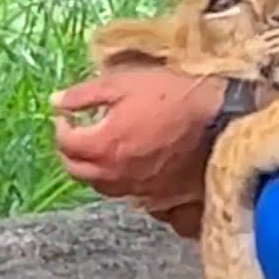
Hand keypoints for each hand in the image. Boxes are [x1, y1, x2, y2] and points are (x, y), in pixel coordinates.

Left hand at [52, 68, 224, 214]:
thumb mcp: (124, 83)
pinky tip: (131, 165)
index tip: (68, 115)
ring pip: (101, 186)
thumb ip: (84, 94)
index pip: (65, 143)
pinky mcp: (161, 195)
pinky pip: (129, 193)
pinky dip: (121, 180)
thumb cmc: (173, 95)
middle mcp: (115, 174)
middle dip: (72, 151)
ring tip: (104, 150)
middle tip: (79, 134)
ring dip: (95, 169)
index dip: (62, 126)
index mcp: (102, 145)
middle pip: (77, 170)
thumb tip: (56, 102)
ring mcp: (138, 188)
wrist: (222, 116)